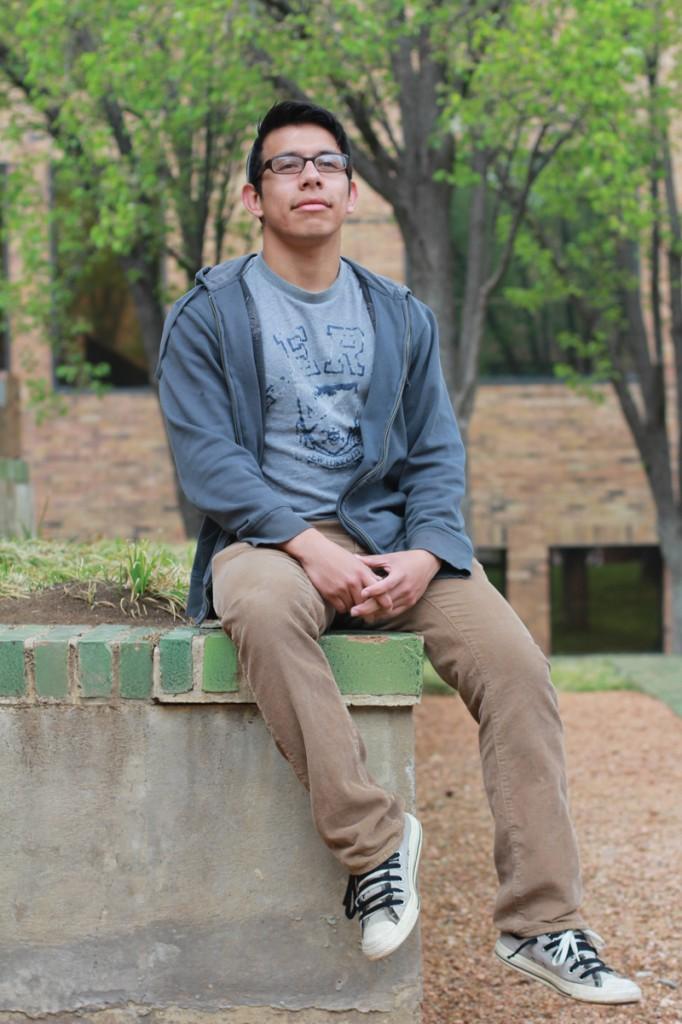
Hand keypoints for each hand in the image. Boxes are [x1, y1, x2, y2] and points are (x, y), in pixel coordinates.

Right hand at [279, 529, 393, 615]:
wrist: (315, 551)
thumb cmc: (337, 555)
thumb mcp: (356, 562)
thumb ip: (368, 574)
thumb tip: (381, 585)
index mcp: (363, 572)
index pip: (380, 593)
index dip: (386, 604)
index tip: (388, 609)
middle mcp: (354, 582)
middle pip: (366, 604)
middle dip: (370, 613)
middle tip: (371, 618)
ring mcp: (341, 588)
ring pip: (353, 608)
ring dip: (354, 608)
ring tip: (353, 606)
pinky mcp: (330, 594)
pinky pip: (341, 608)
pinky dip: (343, 608)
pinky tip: (342, 602)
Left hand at [350, 549, 440, 623]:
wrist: (427, 564)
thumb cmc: (405, 559)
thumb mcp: (389, 558)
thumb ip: (371, 560)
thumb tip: (354, 557)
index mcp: (400, 574)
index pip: (387, 585)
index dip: (374, 590)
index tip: (362, 593)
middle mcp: (406, 588)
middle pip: (386, 602)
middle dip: (368, 608)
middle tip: (353, 611)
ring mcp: (409, 597)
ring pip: (389, 610)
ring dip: (373, 613)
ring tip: (359, 613)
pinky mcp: (410, 603)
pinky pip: (395, 612)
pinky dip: (382, 614)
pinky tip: (371, 614)